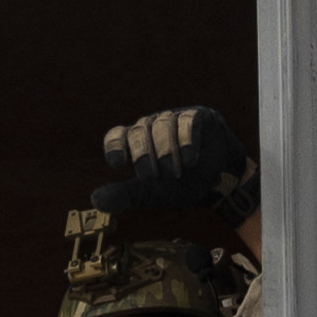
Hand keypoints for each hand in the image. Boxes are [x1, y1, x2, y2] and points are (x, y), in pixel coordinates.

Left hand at [89, 105, 256, 224]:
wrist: (221, 184)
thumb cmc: (182, 186)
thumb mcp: (151, 194)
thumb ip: (125, 195)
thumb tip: (95, 199)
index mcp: (137, 141)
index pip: (117, 136)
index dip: (115, 146)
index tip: (119, 163)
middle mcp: (153, 125)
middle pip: (139, 131)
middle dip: (145, 156)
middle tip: (154, 177)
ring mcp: (176, 118)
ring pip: (163, 124)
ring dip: (167, 151)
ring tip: (176, 172)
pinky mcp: (200, 116)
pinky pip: (189, 121)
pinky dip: (188, 141)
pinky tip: (190, 160)